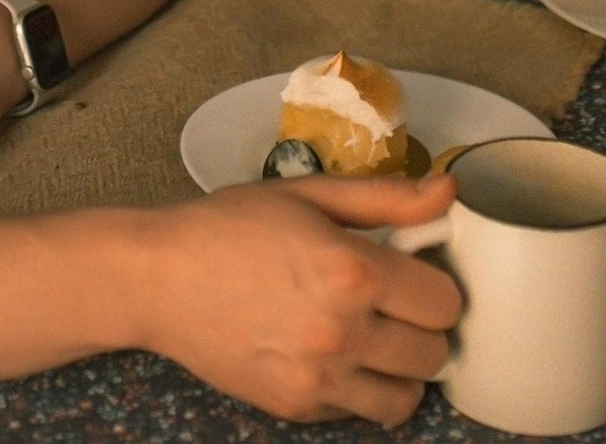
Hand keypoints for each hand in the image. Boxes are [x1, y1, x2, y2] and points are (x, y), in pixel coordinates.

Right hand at [135, 174, 461, 425]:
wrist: (157, 279)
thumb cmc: (229, 226)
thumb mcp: (308, 195)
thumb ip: (387, 197)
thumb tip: (449, 193)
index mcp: (352, 271)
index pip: (445, 302)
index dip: (435, 284)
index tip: (412, 275)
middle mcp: (342, 333)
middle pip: (434, 354)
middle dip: (422, 327)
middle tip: (394, 306)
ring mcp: (318, 378)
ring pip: (406, 397)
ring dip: (400, 370)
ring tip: (374, 340)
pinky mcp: (295, 406)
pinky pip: (360, 412)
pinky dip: (359, 389)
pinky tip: (334, 357)